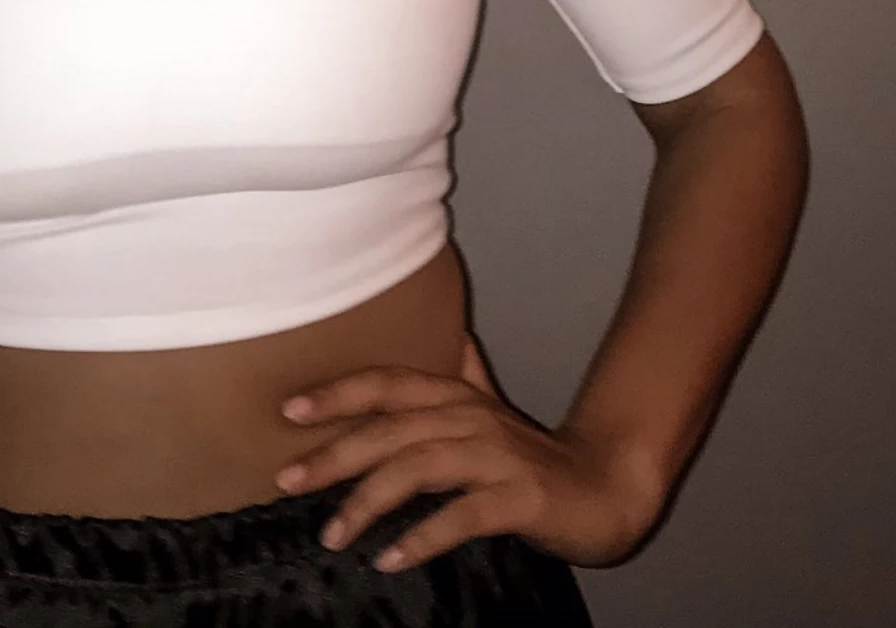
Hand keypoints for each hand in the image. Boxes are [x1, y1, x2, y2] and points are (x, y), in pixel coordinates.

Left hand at [271, 344, 661, 575]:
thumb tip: (448, 337)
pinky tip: (390, 558)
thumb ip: (464, 377)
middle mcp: (470, 416)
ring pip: (419, 467)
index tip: (289, 411)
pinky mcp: (519, 497)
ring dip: (370, 500)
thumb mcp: (490, 411)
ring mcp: (495, 455)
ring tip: (333, 534)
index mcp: (456, 396)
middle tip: (288, 480)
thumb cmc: (534, 457)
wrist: (606, 486)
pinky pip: (462, 515)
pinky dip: (423, 535)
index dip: (338, 393)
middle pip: (391, 428)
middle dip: (335, 453)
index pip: (387, 384)